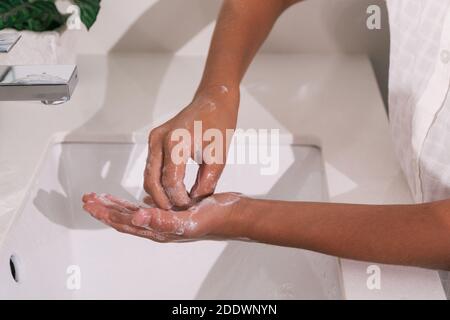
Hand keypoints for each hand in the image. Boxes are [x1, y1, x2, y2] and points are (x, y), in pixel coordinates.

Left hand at [82, 192, 243, 241]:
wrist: (232, 214)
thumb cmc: (214, 218)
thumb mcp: (187, 220)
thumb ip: (162, 220)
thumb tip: (137, 218)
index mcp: (159, 229)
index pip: (124, 222)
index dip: (106, 213)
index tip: (91, 203)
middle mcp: (159, 226)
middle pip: (124, 218)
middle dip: (105, 208)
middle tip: (89, 199)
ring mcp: (166, 220)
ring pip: (134, 213)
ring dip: (117, 205)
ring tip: (103, 198)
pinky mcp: (173, 211)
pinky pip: (149, 208)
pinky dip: (137, 203)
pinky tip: (134, 200)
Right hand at [144, 85, 238, 209]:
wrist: (213, 101)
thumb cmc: (219, 124)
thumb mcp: (219, 155)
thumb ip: (207, 181)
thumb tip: (195, 202)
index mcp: (176, 141)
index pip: (170, 181)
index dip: (179, 200)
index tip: (191, 208)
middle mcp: (159, 139)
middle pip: (152, 181)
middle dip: (163, 201)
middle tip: (178, 213)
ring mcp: (154, 139)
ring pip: (149, 176)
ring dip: (159, 193)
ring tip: (177, 204)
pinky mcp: (154, 140)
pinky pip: (152, 167)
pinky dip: (159, 182)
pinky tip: (173, 192)